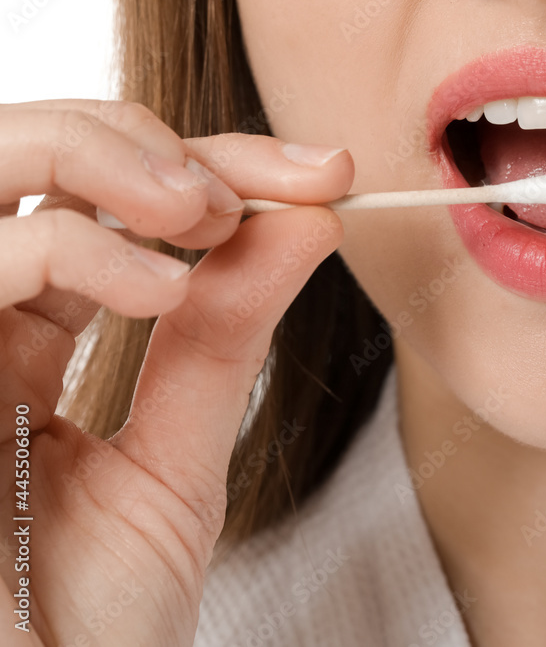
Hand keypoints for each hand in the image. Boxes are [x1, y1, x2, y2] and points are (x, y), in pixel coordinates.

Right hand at [0, 99, 352, 645]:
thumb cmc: (89, 618)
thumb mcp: (175, 459)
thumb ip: (225, 338)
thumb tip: (307, 221)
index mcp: (21, 340)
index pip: (104, 202)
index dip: (209, 165)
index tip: (323, 176)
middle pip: (29, 154)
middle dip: (145, 140)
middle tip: (252, 188)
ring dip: (108, 159)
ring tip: (207, 217)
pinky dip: (79, 247)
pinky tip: (164, 290)